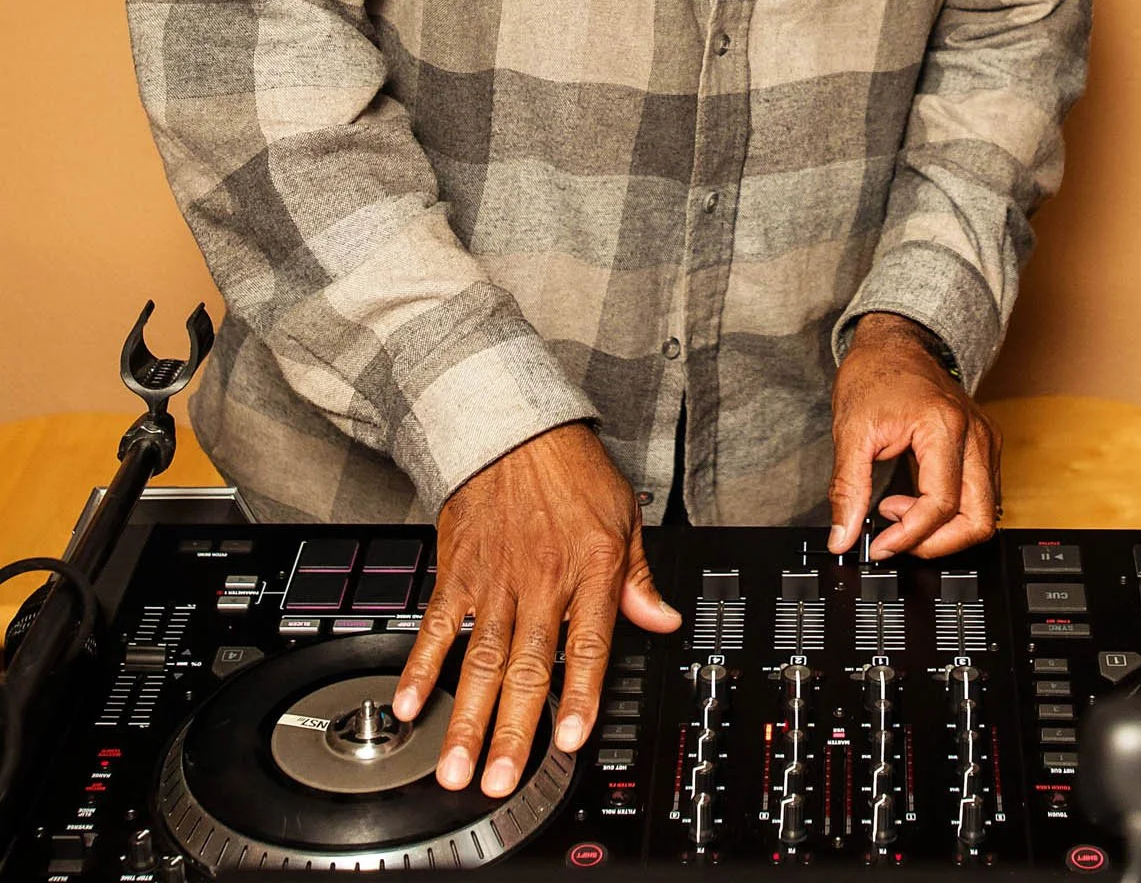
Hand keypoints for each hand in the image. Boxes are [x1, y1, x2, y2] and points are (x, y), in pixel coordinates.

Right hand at [392, 423, 679, 797]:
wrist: (513, 424)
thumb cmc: (570, 468)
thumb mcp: (623, 514)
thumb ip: (638, 578)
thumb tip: (664, 620)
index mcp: (588, 567)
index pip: (587, 643)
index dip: (580, 695)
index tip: (571, 740)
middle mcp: (541, 579)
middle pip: (527, 666)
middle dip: (512, 731)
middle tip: (499, 781)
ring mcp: (495, 578)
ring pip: (480, 658)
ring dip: (466, 717)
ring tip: (456, 768)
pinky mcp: (457, 570)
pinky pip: (436, 625)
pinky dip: (422, 666)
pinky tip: (410, 705)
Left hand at [827, 314, 1001, 558]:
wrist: (895, 341)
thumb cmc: (875, 373)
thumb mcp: (850, 431)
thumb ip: (847, 489)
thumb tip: (842, 537)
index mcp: (943, 426)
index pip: (940, 504)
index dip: (909, 536)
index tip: (881, 545)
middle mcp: (974, 435)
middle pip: (977, 520)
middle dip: (936, 543)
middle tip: (896, 538)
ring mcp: (985, 440)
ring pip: (985, 514)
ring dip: (944, 530)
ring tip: (901, 512)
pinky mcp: (985, 446)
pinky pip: (981, 497)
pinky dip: (952, 513)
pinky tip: (916, 500)